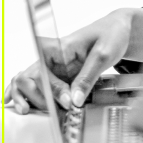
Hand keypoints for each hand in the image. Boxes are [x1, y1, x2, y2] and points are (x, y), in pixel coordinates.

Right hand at [3, 7, 142, 112]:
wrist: (116, 30)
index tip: (67, 100)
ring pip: (25, 83)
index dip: (50, 88)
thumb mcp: (103, 54)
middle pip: (28, 78)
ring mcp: (51, 67)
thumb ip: (87, 77)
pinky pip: (35, 86)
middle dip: (39, 97)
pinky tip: (29, 106)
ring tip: (35, 111)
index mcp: (57, 47)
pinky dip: (28, 96)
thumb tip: (74, 100)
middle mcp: (49, 57)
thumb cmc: (109, 34)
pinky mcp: (56, 75)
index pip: (42, 69)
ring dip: (28, 98)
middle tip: (59, 109)